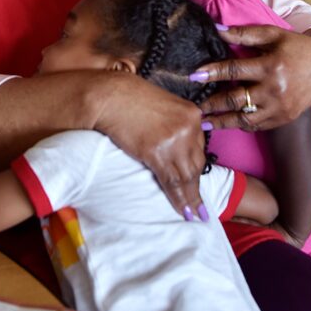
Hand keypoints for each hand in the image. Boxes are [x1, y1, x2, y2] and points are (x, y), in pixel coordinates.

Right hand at [91, 74, 207, 217]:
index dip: (197, 168)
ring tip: (193, 215)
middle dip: (196, 187)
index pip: (199, 147)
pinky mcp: (157, 152)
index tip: (198, 182)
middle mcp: (188, 127)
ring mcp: (174, 140)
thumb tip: (176, 144)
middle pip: (196, 164)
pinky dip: (178, 198)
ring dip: (190, 199)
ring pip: (186, 176)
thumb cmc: (129, 99)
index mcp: (191, 114)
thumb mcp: (162, 107)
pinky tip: (183, 210)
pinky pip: (171, 181)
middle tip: (201, 208)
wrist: (109, 96)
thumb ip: (174, 123)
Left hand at [195, 25, 310, 130]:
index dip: (212, 73)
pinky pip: (257, 126)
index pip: (234, 70)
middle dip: (212, 103)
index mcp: (271, 66)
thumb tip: (217, 29)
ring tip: (203, 122)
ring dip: (222, 121)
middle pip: (236, 99)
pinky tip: (226, 123)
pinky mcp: (284, 118)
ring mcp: (280, 108)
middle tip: (192, 106)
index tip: (194, 76)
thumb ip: (245, 33)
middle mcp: (275, 90)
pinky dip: (241, 125)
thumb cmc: (297, 48)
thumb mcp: (273, 35)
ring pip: (245, 119)